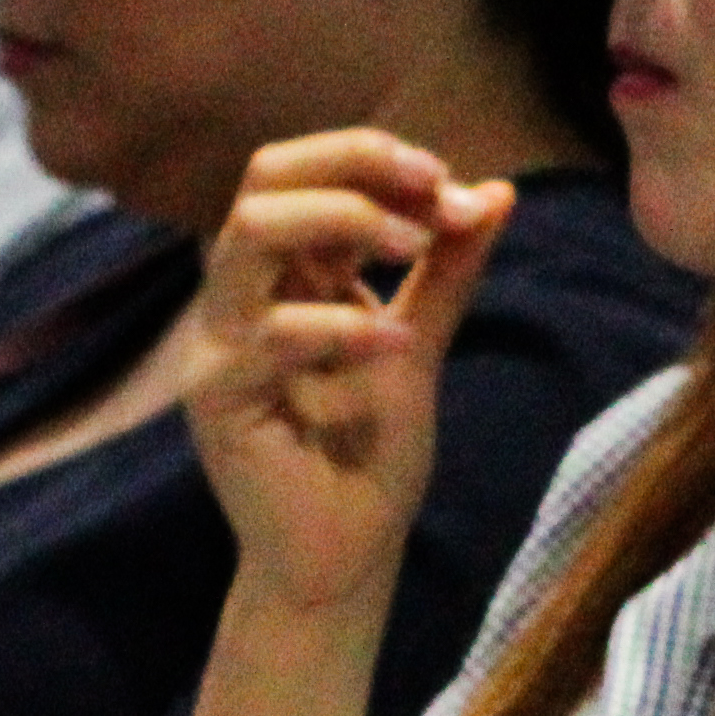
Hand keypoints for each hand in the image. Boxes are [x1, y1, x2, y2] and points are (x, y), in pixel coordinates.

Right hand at [184, 130, 513, 621]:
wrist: (346, 556)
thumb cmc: (369, 455)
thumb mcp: (421, 347)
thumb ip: (447, 271)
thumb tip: (497, 192)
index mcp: (283, 275)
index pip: (301, 172)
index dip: (372, 159)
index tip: (451, 183)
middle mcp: (242, 297)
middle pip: (263, 180)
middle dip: (353, 167)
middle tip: (433, 189)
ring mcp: (220, 344)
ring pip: (248, 235)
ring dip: (342, 222)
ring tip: (415, 245)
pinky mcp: (216, 399)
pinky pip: (267, 337)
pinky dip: (341, 326)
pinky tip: (397, 344)